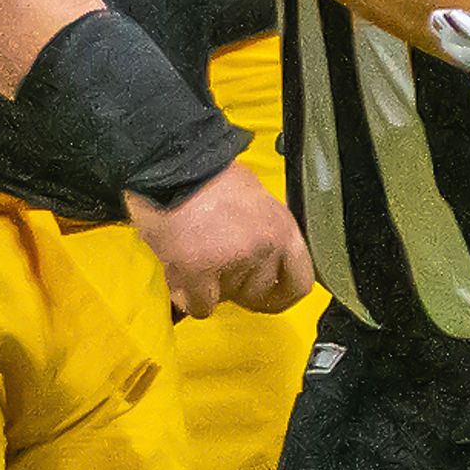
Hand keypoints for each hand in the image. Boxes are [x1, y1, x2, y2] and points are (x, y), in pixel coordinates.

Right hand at [131, 158, 311, 317]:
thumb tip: (259, 262)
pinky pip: (201, 305)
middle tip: (216, 266)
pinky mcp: (199, 270)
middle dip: (234, 287)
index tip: (267, 299)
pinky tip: (181, 272)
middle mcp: (263, 247)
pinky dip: (188, 295)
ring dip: (207, 286)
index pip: (299, 283)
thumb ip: (262, 233)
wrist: (170, 164)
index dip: (280, 296)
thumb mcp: (255, 199)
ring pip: (224, 299)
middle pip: (256, 294)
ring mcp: (232, 260)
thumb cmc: (206, 174)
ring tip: (194, 253)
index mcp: (282, 228)